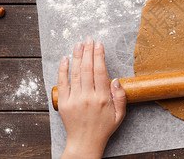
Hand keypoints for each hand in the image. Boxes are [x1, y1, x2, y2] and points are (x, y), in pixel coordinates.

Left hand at [58, 38, 125, 158]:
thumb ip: (120, 97)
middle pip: (87, 69)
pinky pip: (62, 83)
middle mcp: (88, 97)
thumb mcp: (120, 115)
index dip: (99, 56)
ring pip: (75, 73)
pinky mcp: (64, 103)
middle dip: (88, 51)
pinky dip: (63, 70)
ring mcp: (74, 100)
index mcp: (102, 99)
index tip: (99, 44)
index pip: (100, 71)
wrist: (85, 143)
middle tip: (89, 39)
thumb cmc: (103, 128)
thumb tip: (115, 79)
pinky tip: (65, 59)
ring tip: (79, 44)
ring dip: (77, 56)